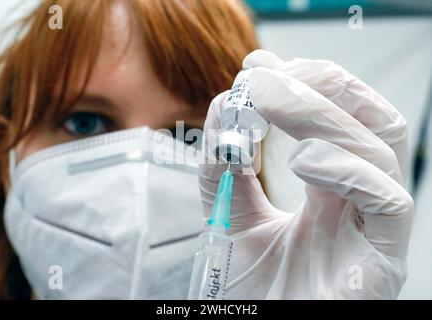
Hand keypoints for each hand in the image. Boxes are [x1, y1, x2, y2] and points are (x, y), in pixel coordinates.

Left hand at [199, 50, 413, 298]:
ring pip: (378, 148)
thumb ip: (226, 170)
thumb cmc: (256, 290)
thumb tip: (225, 110)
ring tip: (271, 104)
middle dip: (318, 84)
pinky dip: (346, 168)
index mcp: (330, 188)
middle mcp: (358, 201)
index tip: (259, 65)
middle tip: (265, 75)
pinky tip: (303, 159)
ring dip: (321, 114)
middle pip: (367, 119)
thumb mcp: (231, 219)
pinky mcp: (381, 262)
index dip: (304, 82)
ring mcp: (373, 229)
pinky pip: (388, 201)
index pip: (338, 117)